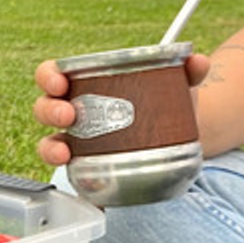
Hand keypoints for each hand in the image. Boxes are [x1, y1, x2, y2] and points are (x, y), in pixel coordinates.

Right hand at [33, 55, 211, 166]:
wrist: (179, 137)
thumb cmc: (164, 102)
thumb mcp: (176, 84)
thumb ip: (188, 71)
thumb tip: (198, 62)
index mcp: (84, 83)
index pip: (53, 75)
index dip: (49, 77)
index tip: (60, 81)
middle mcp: (75, 113)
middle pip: (44, 109)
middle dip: (51, 111)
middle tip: (70, 115)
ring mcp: (78, 143)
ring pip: (49, 144)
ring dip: (51, 148)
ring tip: (66, 152)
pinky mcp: (87, 169)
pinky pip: (71, 175)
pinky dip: (72, 179)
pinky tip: (81, 180)